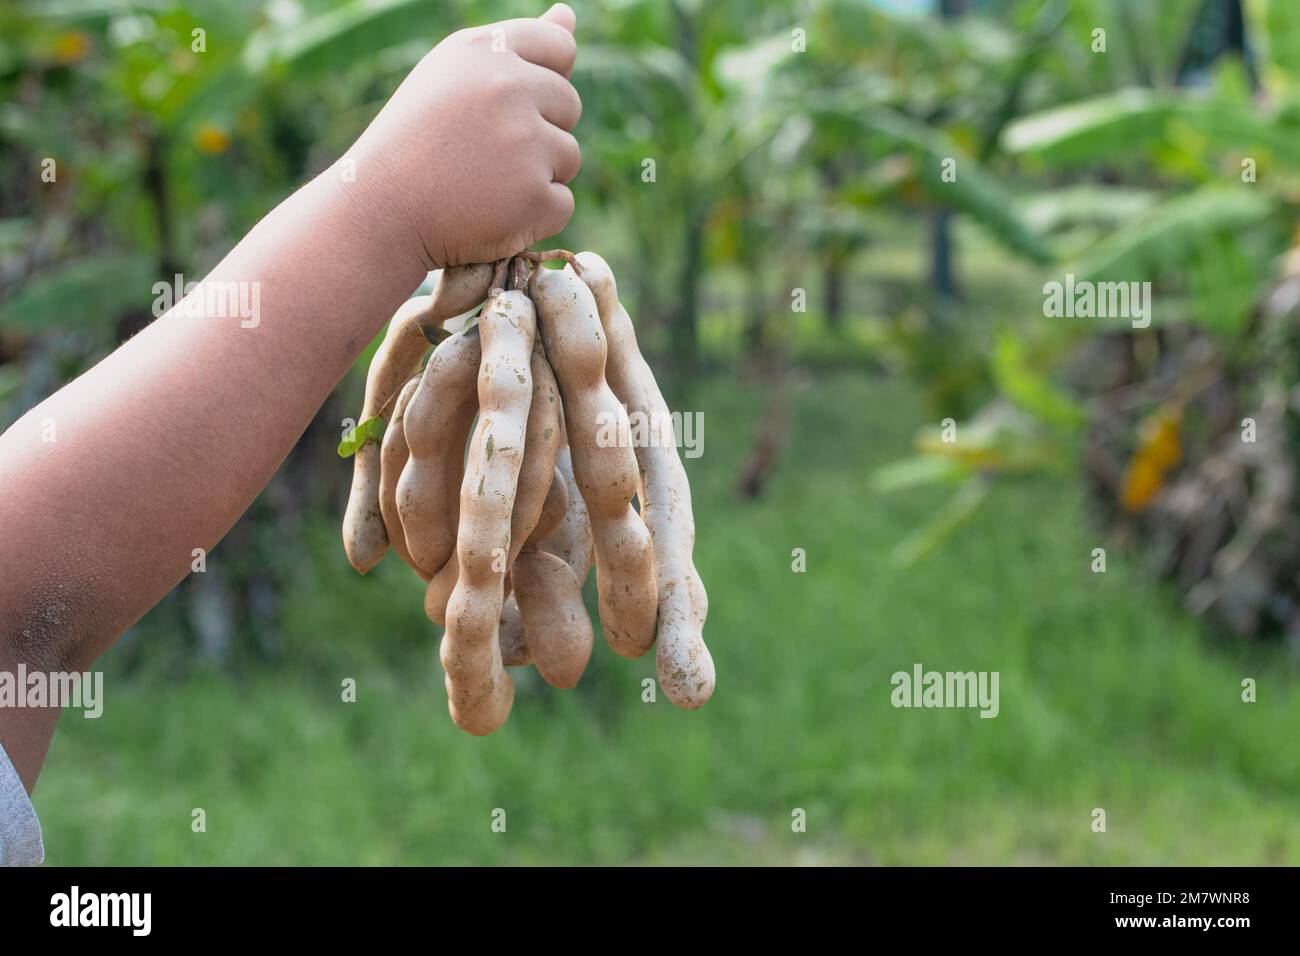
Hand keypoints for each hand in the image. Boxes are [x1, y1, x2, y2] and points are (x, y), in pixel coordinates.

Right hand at [347, 3, 580, 271]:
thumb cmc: (416, 142)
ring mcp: (525, 144)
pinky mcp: (535, 196)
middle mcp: (508, 88)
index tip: (505, 108)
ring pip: (569, 156)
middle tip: (483, 153)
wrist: (380, 214)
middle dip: (541, 131)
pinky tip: (491, 213)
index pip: (560, 47)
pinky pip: (562, 204)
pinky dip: (535, 217)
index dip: (542, 81)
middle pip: (569, 104)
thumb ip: (518, 49)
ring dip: (538, 175)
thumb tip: (569, 15)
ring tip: (482, 183)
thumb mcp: (455, 78)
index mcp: (485, 51)